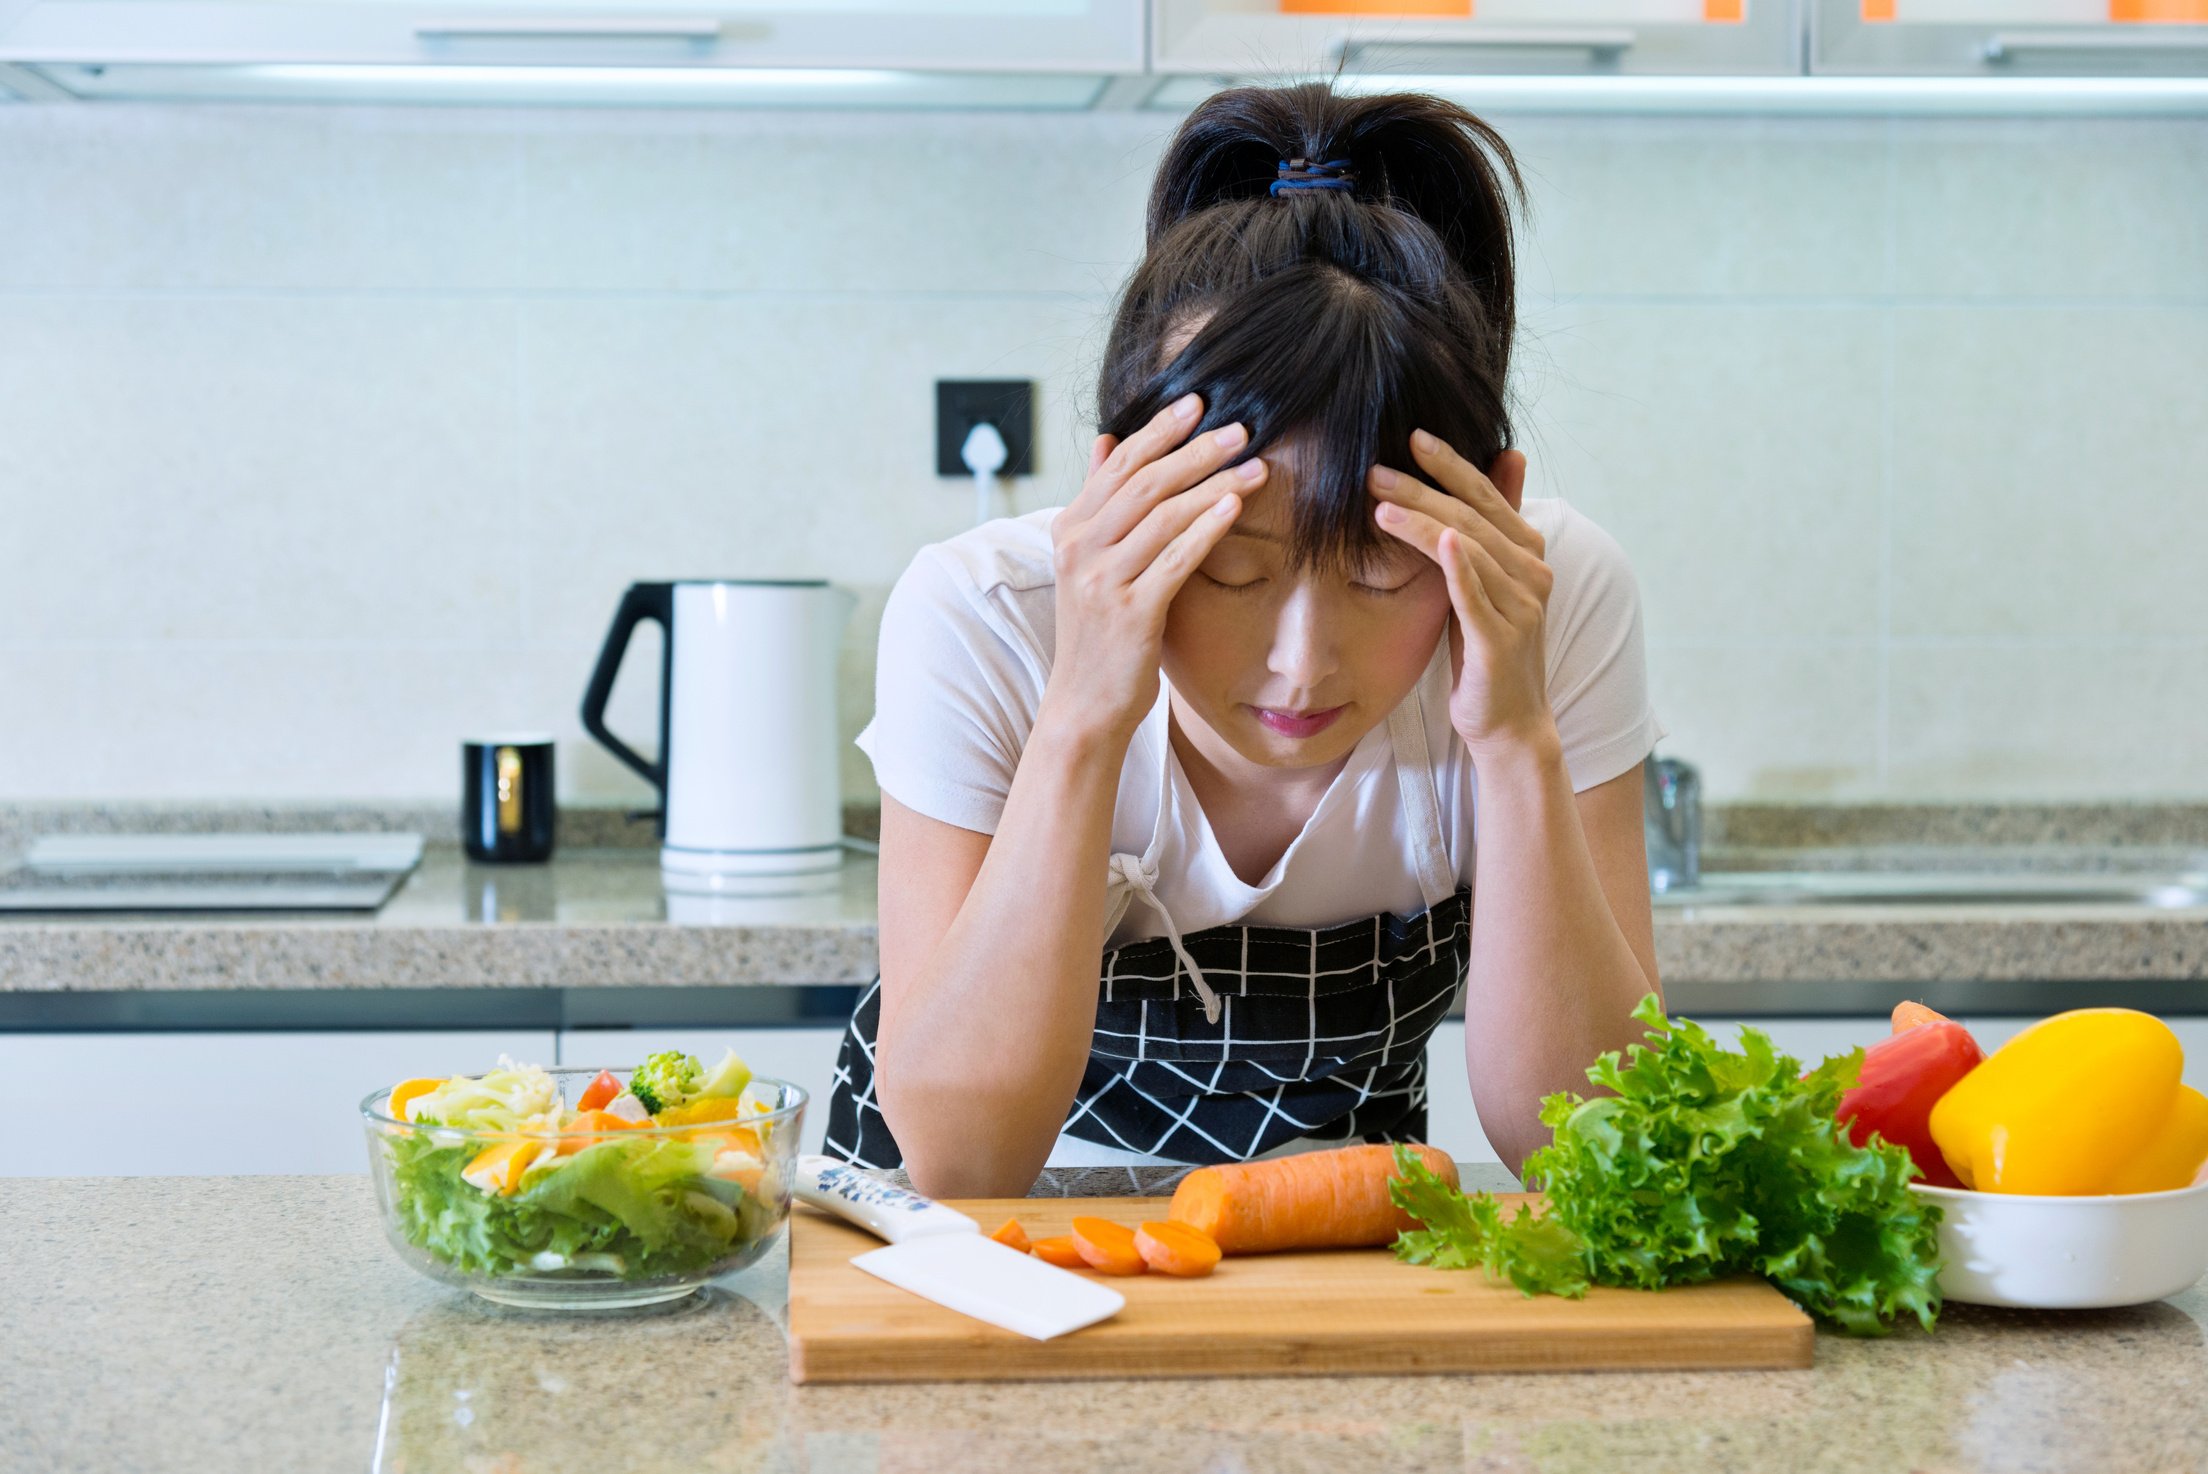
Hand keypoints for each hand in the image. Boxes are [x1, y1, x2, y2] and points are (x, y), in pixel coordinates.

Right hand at [1040, 394, 1269, 744]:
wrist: (1084, 705)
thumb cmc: (1098, 634)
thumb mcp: (1089, 563)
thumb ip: (1098, 503)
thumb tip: (1104, 441)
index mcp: (1069, 530)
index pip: (1118, 464)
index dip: (1159, 430)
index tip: (1199, 403)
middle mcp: (1079, 549)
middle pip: (1144, 482)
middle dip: (1196, 450)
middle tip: (1242, 428)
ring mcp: (1102, 580)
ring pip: (1163, 515)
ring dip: (1213, 483)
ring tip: (1256, 465)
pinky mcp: (1130, 612)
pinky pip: (1174, 559)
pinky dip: (1206, 529)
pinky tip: (1235, 508)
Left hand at [1368, 430, 1557, 763]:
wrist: (1509, 722)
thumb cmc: (1486, 650)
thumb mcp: (1484, 584)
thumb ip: (1489, 527)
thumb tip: (1506, 456)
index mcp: (1526, 554)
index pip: (1486, 497)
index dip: (1452, 465)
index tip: (1413, 436)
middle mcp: (1531, 573)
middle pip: (1471, 517)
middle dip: (1423, 488)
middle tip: (1376, 469)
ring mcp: (1521, 606)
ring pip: (1468, 548)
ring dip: (1423, 520)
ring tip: (1379, 501)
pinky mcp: (1502, 640)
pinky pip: (1476, 596)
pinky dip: (1460, 566)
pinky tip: (1438, 540)